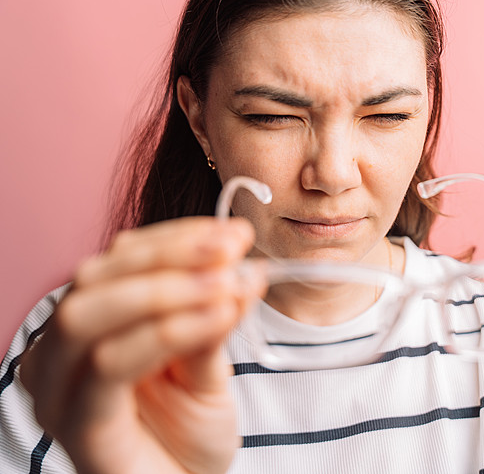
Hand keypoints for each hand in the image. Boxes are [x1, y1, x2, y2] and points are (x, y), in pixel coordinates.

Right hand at [20, 217, 265, 473]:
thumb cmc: (188, 430)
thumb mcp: (209, 362)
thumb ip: (216, 315)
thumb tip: (243, 265)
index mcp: (91, 323)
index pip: (123, 259)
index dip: (179, 238)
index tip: (233, 234)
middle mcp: (61, 351)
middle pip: (100, 277)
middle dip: (172, 256)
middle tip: (232, 252)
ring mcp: (60, 389)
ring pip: (93, 313)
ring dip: (170, 289)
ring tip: (229, 283)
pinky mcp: (76, 425)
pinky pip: (112, 364)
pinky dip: (169, 331)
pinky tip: (219, 316)